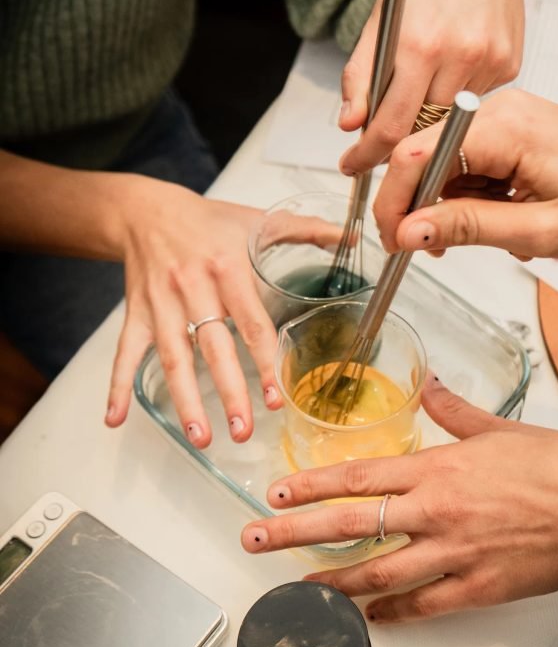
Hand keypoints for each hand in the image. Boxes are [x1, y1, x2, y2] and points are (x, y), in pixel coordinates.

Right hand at [105, 177, 339, 446]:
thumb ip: (305, 230)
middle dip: (228, 392)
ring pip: (172, 357)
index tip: (276, 397)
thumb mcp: (257, 219)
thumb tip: (351, 238)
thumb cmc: (207, 220)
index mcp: (228, 267)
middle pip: (213, 348)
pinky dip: (117, 385)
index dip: (265, 362)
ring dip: (185, 400)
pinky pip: (125, 352)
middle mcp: (193, 287)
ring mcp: (161, 303)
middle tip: (244, 431)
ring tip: (200, 436)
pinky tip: (117, 417)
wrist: (146, 209)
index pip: (252, 323)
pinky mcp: (136, 312)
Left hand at [241, 375, 557, 622]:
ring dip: (333, 581)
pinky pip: (423, 605)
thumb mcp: (500, 428)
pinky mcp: (475, 588)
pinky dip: (392, 614)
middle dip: (296, 533)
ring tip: (299, 587)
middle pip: (352, 525)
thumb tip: (430, 387)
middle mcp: (435, 512)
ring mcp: (453, 554)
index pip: (358, 476)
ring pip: (378, 572)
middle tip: (256, 541)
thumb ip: (454, 412)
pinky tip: (370, 617)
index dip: (311, 485)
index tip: (276, 493)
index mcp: (438, 469)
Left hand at [338, 0, 522, 174]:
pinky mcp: (511, 62)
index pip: (392, 125)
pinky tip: (454, 64)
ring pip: (450, 118)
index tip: (353, 165)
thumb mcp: (379, 22)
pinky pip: (476, 100)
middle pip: (424, 129)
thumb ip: (360, 76)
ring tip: (422, 84)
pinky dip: (457, 95)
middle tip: (382, 134)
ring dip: (430, 116)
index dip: (369, 154)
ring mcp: (491, 59)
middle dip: (399, 138)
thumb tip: (350, 124)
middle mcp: (461, 53)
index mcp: (420, 43)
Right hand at [373, 89, 557, 259]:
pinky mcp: (513, 128)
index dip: (394, 202)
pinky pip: (469, 160)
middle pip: (425, 155)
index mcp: (505, 127)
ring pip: (445, 162)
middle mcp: (501, 110)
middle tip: (427, 248)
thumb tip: (411, 229)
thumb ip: (469, 227)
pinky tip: (492, 217)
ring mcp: (507, 117)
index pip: (417, 156)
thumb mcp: (539, 230)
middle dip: (419, 206)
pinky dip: (470, 195)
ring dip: (449, 204)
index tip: (391, 240)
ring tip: (481, 235)